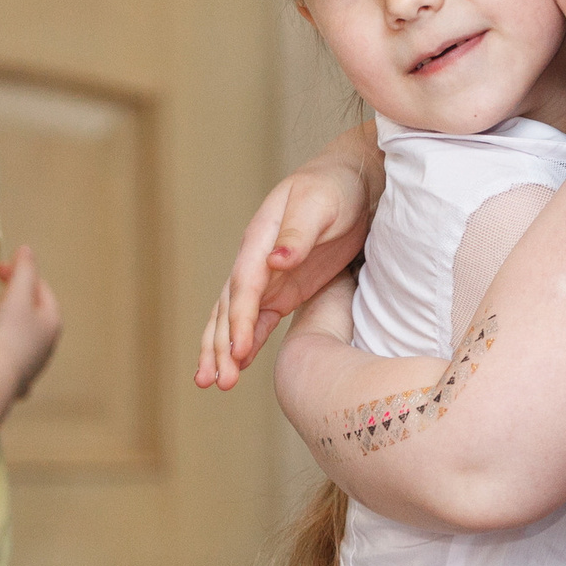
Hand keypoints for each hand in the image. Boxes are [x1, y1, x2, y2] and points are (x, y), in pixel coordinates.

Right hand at [0, 246, 60, 399]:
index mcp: (52, 321)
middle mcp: (48, 344)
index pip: (40, 287)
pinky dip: (1, 347)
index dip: (20, 272)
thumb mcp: (16, 295)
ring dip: (8, 321)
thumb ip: (24, 269)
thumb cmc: (5, 336)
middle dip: (14, 296)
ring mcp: (32, 363)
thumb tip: (26, 250)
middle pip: (32, 310)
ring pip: (22, 334)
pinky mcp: (14, 378)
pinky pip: (9, 356)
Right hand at [196, 161, 371, 390]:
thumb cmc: (335, 187)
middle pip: (231, 308)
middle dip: (221, 345)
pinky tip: (235, 368)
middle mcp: (256, 260)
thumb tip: (276, 260)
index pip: (244, 285)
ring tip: (212, 383)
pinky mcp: (283, 289)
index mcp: (260, 238)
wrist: (354, 182)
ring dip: (223, 350)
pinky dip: (245, 344)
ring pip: (235, 318)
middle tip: (217, 380)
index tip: (239, 350)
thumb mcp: (319, 204)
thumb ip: (297, 233)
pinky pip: (258, 321)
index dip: (241, 319)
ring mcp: (267, 277)